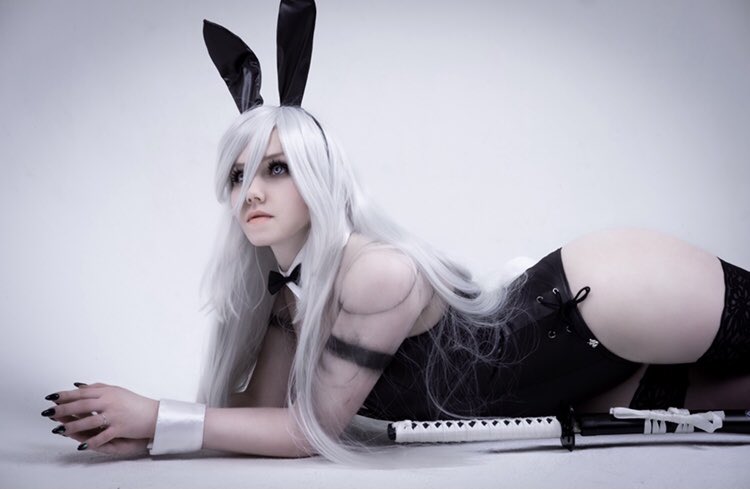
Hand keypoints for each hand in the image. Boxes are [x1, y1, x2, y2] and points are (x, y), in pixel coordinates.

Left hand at [43, 382, 157, 454]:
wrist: (153, 413)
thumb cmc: (133, 402)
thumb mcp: (116, 391)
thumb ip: (97, 388)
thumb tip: (77, 385)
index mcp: (107, 392)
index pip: (82, 392)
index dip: (66, 395)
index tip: (51, 397)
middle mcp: (109, 402)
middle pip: (83, 405)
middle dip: (64, 409)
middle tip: (49, 412)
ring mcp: (114, 415)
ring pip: (90, 420)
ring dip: (73, 426)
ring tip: (59, 430)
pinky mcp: (120, 428)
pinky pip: (103, 436)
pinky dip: (92, 441)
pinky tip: (81, 446)